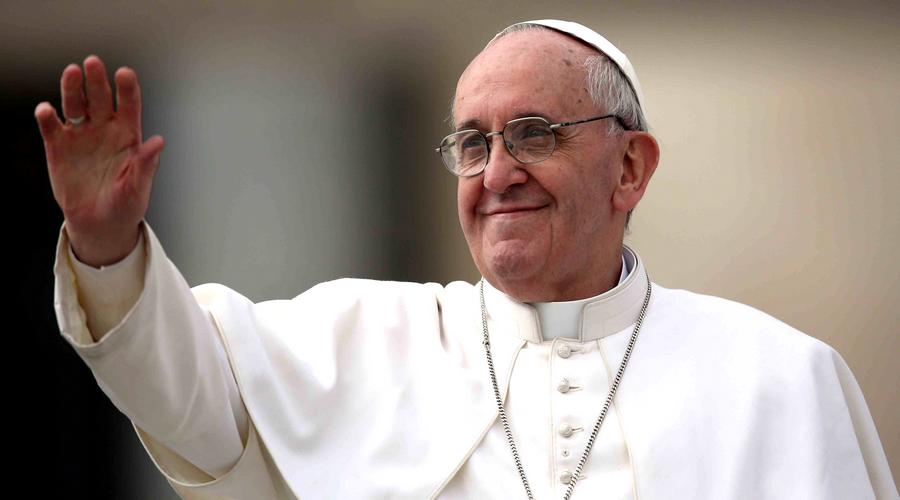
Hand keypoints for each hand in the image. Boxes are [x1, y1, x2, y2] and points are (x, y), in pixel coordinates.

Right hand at [35, 54, 164, 266]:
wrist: (100, 224)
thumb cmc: (126, 205)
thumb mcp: (138, 188)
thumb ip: (146, 165)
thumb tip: (159, 142)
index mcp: (129, 135)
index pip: (130, 106)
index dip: (127, 89)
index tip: (125, 73)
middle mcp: (104, 129)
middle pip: (100, 98)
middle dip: (97, 80)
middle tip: (93, 63)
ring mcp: (81, 135)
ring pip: (75, 105)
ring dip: (72, 88)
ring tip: (71, 72)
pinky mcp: (58, 146)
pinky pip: (52, 127)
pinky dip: (48, 117)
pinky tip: (46, 110)